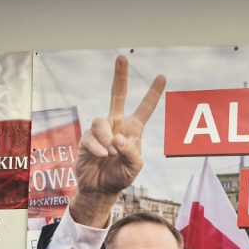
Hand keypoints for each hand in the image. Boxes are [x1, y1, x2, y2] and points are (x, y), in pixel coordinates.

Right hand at [70, 55, 165, 228]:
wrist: (99, 189)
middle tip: (121, 58)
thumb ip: (131, 151)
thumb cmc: (120, 177)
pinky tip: (101, 156)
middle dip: (119, 76)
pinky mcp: (86, 138)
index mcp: (133, 129)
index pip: (145, 108)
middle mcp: (117, 125)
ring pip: (101, 121)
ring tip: (110, 153)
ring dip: (106, 137)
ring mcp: (101, 131)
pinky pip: (91, 136)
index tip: (162, 76)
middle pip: (117, 95)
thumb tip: (117, 137)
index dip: (153, 93)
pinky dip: (97, 147)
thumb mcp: (134, 167)